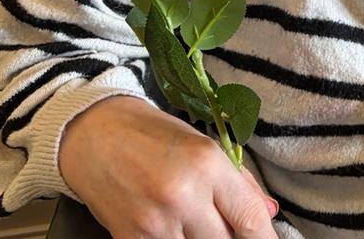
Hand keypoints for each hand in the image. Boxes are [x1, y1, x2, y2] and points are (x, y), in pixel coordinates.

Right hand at [59, 95, 278, 238]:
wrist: (94, 136)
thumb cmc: (153, 135)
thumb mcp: (203, 145)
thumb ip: (239, 182)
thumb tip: (269, 212)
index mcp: (207, 164)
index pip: (250, 219)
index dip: (266, 238)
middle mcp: (184, 196)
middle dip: (233, 238)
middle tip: (230, 226)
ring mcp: (155, 225)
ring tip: (198, 222)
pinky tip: (178, 230)